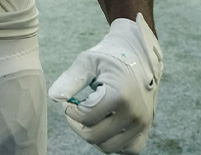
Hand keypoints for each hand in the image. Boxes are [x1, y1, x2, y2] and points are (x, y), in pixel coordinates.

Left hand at [49, 14, 162, 153]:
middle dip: (77, 124)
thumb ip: (70, 79)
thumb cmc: (109, 57)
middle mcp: (134, 114)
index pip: (84, 118)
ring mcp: (142, 124)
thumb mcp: (87, 61)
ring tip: (90, 117)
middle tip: (76, 109)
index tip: (70, 100)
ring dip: (93, 135)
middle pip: (93, 136)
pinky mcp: (146, 130)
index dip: (70, 110)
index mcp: (119, 96)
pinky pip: (128, 150)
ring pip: (108, 147)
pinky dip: (113, 143)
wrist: (140, 56)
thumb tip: (54, 97)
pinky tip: (105, 126)